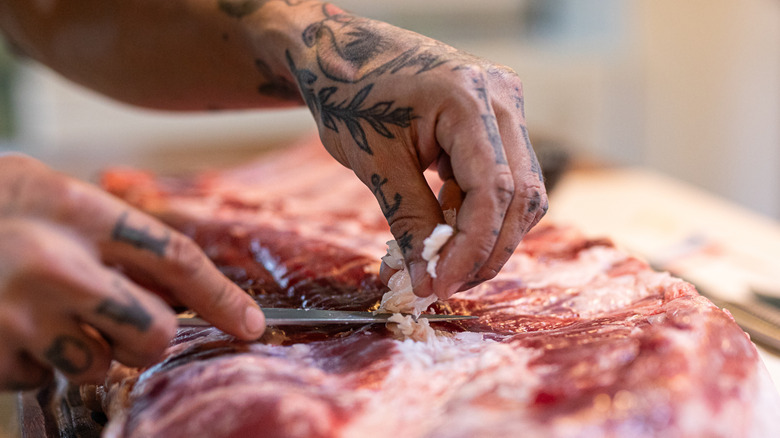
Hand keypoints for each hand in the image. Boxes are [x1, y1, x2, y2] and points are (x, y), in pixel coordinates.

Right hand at [0, 155, 264, 389]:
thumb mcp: (41, 192)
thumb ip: (103, 228)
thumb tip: (166, 275)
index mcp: (75, 212)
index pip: (175, 258)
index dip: (222, 296)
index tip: (252, 326)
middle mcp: (54, 266)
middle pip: (150, 333)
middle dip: (145, 336)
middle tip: (119, 321)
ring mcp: (19, 317)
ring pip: (98, 364)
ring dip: (85, 349)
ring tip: (42, 312)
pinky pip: (41, 378)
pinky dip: (34, 361)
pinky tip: (5, 326)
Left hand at [285, 5, 546, 298]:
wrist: (340, 56)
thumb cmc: (350, 98)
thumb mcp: (376, 165)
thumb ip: (410, 222)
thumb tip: (429, 281)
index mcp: (468, 98)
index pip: (494, 190)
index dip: (473, 248)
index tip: (443, 286)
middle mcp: (501, 97)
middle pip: (521, 195)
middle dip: (487, 251)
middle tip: (447, 285)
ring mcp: (505, 105)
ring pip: (520, 192)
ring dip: (486, 236)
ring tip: (442, 260)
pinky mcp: (496, 119)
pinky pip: (504, 177)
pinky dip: (479, 212)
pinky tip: (446, 226)